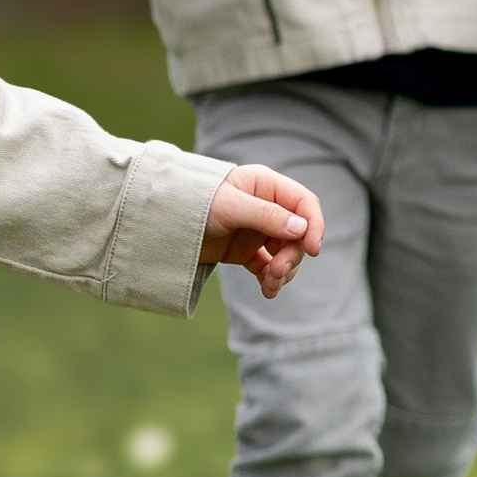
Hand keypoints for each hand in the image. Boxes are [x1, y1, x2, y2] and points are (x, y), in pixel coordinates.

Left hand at [199, 162, 322, 298]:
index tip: (313, 250)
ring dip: (283, 271)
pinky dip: (271, 279)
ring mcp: (256, 230)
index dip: (314, 225)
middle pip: (297, 234)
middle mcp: (266, 207)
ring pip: (285, 253)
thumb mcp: (230, 206)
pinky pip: (268, 266)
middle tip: (278, 273)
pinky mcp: (245, 250)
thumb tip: (301, 229)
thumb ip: (266, 216)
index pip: (304, 204)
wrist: (162, 221)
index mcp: (266, 186)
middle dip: (292, 256)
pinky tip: (268, 290)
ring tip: (271, 285)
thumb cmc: (194, 201)